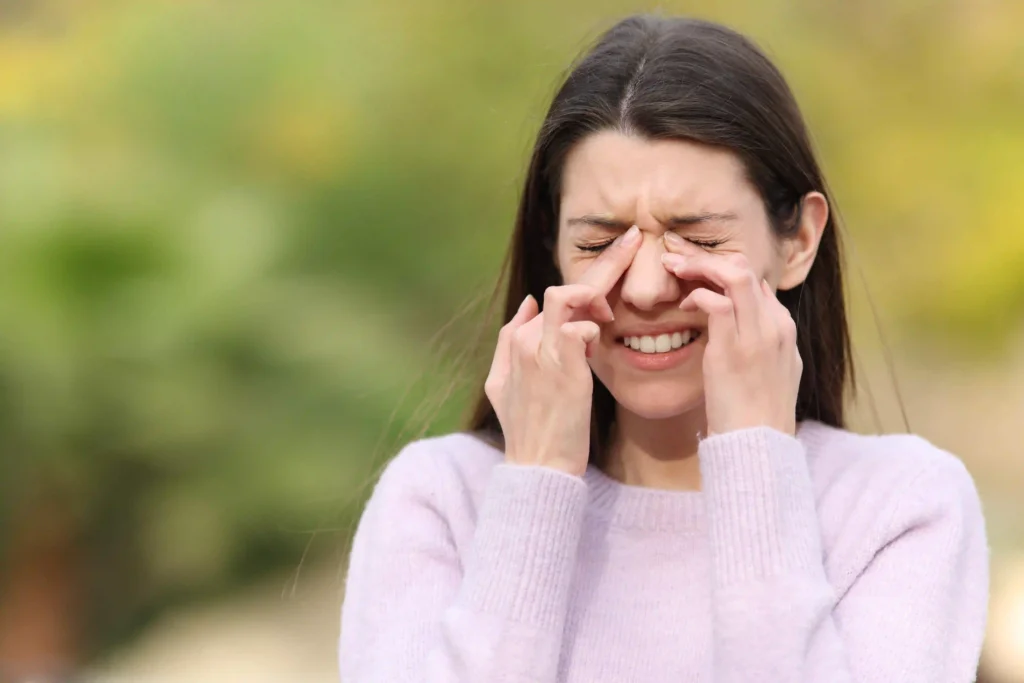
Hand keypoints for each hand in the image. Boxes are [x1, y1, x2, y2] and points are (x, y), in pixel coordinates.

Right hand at [485, 226, 641, 474]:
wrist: (537, 468)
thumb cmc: (529, 431)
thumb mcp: (503, 385)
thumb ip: (510, 341)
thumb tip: (529, 301)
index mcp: (517, 341)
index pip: (555, 296)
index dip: (588, 283)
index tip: (615, 269)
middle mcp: (526, 340)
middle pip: (565, 286)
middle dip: (605, 259)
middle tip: (635, 239)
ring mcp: (541, 352)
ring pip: (568, 296)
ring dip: (598, 292)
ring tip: (615, 309)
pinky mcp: (562, 367)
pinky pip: (579, 327)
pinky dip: (593, 327)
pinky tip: (603, 337)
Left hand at [661, 248, 800, 436]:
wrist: (760, 447)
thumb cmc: (756, 414)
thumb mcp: (772, 372)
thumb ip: (763, 341)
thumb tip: (747, 317)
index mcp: (783, 329)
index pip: (755, 279)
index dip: (722, 268)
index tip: (694, 268)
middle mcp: (775, 325)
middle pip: (745, 268)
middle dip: (707, 256)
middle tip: (677, 255)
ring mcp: (757, 335)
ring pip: (735, 274)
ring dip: (699, 264)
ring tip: (673, 266)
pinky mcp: (733, 350)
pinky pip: (715, 302)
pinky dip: (696, 295)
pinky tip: (682, 305)